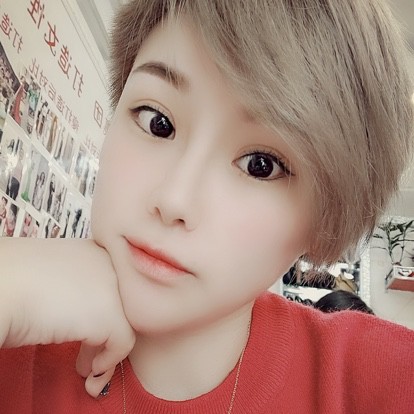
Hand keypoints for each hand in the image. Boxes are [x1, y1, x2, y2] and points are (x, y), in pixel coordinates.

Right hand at [0, 238, 134, 396]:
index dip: (105, 310)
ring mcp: (115, 287)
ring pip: (128, 323)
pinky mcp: (111, 314)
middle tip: (91, 353)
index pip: (116, 285)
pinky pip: (122, 344)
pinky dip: (108, 361)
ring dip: (108, 351)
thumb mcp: (60, 276)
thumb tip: (90, 315)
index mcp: (99, 250)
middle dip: (109, 332)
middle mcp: (113, 264)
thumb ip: (84, 288)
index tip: (90, 330)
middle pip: (125, 304)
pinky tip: (89, 368)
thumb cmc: (17, 282)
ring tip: (88, 366)